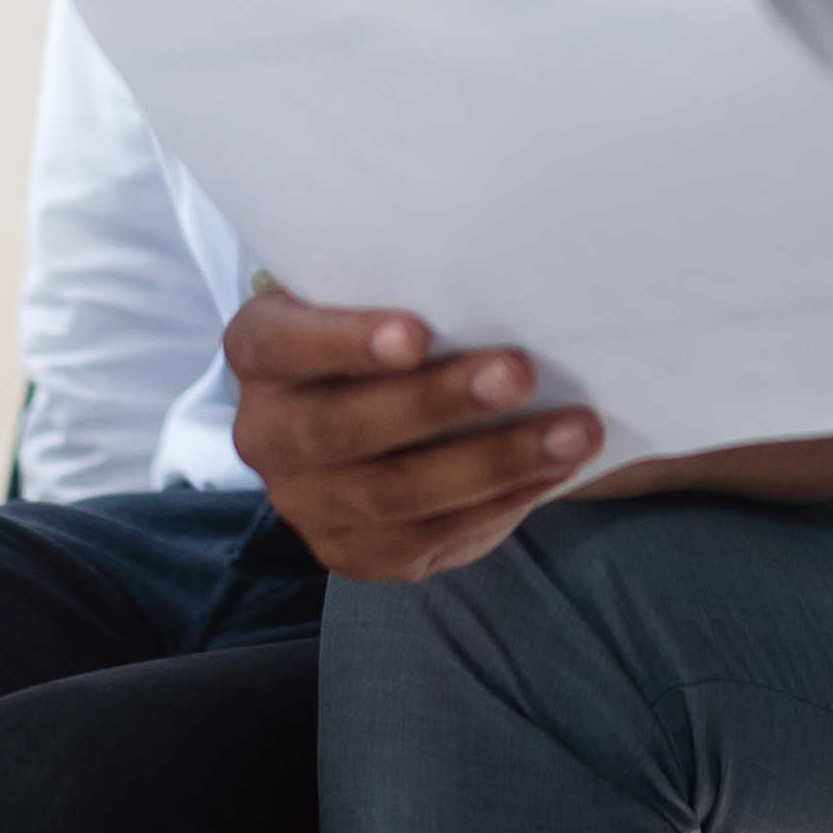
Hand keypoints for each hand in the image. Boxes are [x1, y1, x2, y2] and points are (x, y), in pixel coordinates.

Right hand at [223, 283, 600, 581]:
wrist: (376, 413)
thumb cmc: (389, 335)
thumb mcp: (377, 300)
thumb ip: (409, 292)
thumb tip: (506, 280)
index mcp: (260, 350)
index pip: (283, 344)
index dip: (345, 341)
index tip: (417, 333)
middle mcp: (267, 432)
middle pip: (345, 427)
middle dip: (440, 401)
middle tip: (519, 374)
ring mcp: (305, 501)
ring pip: (395, 493)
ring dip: (494, 461)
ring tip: (572, 433)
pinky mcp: (352, 552)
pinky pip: (427, 537)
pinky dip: (499, 504)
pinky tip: (551, 473)